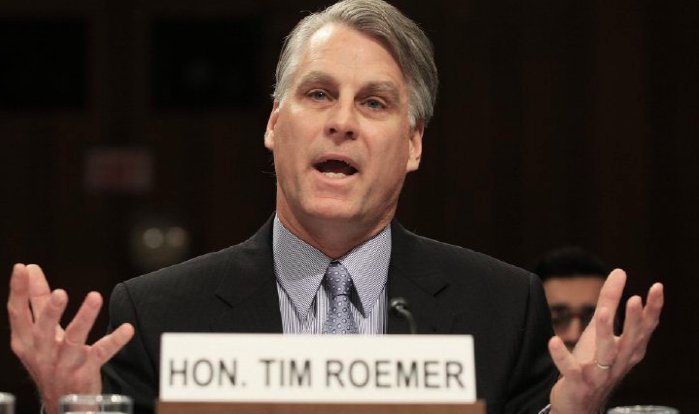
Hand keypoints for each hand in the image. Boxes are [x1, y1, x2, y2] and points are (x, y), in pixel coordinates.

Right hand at [7, 264, 133, 413]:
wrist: (61, 400)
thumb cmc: (49, 357)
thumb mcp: (38, 332)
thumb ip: (36, 301)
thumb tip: (30, 268)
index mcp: (25, 340)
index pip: (17, 313)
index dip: (18, 290)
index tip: (22, 268)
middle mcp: (41, 352)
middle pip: (43, 329)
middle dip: (50, 311)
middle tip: (59, 293)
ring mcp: (63, 363)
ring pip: (73, 340)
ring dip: (84, 319)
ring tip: (95, 297)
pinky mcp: (84, 372)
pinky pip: (101, 354)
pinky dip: (114, 340)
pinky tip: (127, 328)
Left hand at [548, 269, 663, 413]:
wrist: (580, 403)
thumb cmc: (593, 362)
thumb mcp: (600, 330)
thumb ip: (609, 301)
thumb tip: (620, 271)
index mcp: (628, 350)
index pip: (646, 328)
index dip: (653, 308)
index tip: (657, 286)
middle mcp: (618, 362)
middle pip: (630, 340)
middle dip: (634, 320)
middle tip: (634, 299)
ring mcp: (599, 375)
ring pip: (605, 354)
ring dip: (605, 333)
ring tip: (601, 312)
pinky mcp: (578, 383)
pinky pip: (571, 369)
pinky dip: (563, 356)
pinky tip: (554, 340)